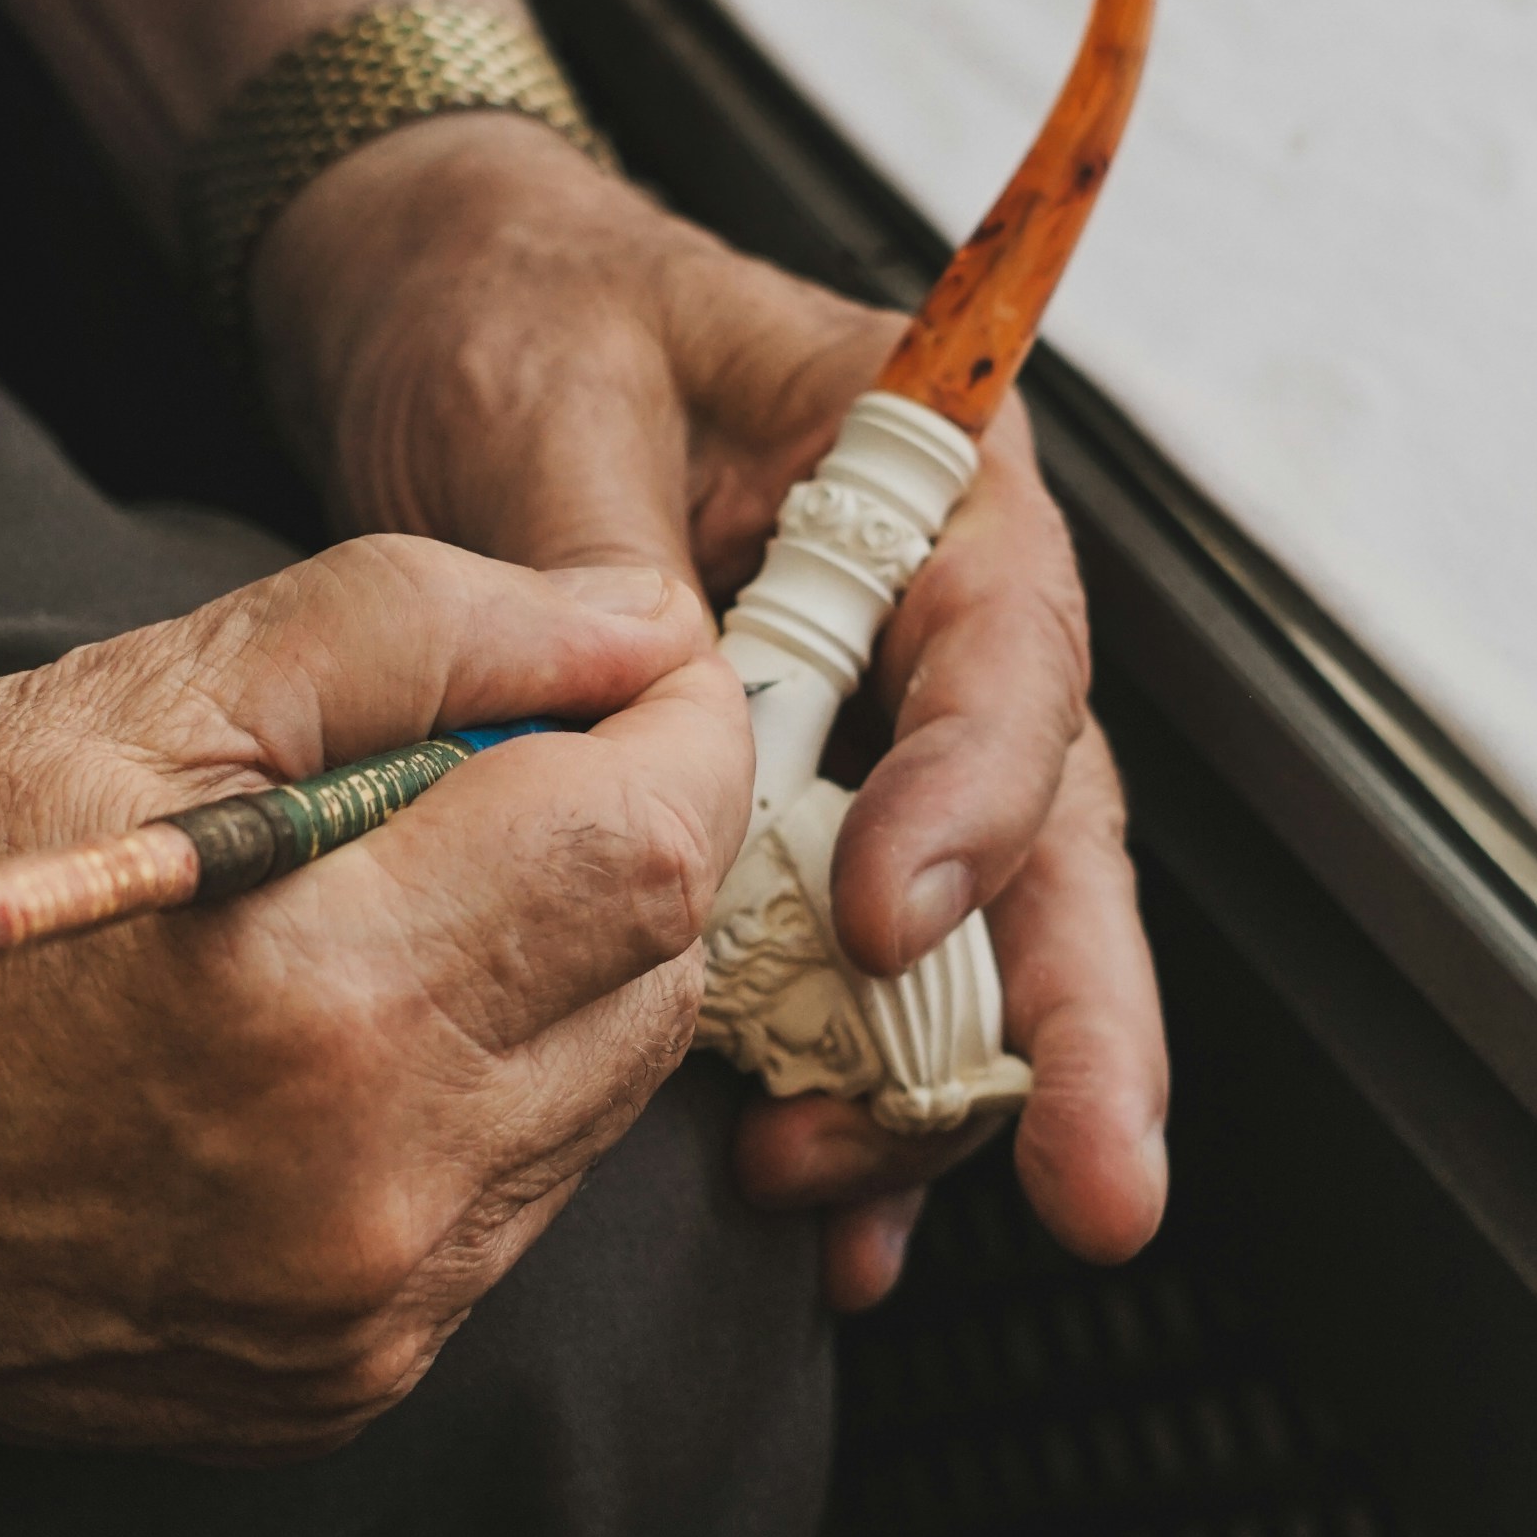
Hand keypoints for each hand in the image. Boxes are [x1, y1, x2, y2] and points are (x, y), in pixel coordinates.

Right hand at [0, 537, 747, 1453]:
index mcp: (322, 995)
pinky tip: (349, 1040)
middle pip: (660, 973)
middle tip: (495, 766)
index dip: (676, 726)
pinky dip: (484, 1099)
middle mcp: (372, 1189)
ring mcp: (361, 1316)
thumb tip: (637, 625)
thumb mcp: (135, 695)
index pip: (654, 843)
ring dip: (560, 972)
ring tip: (400, 900)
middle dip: (621, 841)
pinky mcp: (338, 1387)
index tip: (627, 671)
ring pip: (605, 1095)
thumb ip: (423, 627)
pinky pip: (513, 1211)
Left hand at [253, 116, 1169, 1310]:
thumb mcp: (540, 396)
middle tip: (1100, 1185)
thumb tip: (668, 722)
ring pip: (969, 937)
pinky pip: (851, 983)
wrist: (437, 324)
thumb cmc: (508, 316)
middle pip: (1044, 828)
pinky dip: (848, 1102)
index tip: (883, 914)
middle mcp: (933, 620)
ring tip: (858, 1212)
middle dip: (1073, 1019)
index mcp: (923, 473)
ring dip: (939, 1092)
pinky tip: (831, 1219)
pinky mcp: (790, 829)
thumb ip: (610, 558)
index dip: (971, 790)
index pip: (1002, 638)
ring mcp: (876, 738)